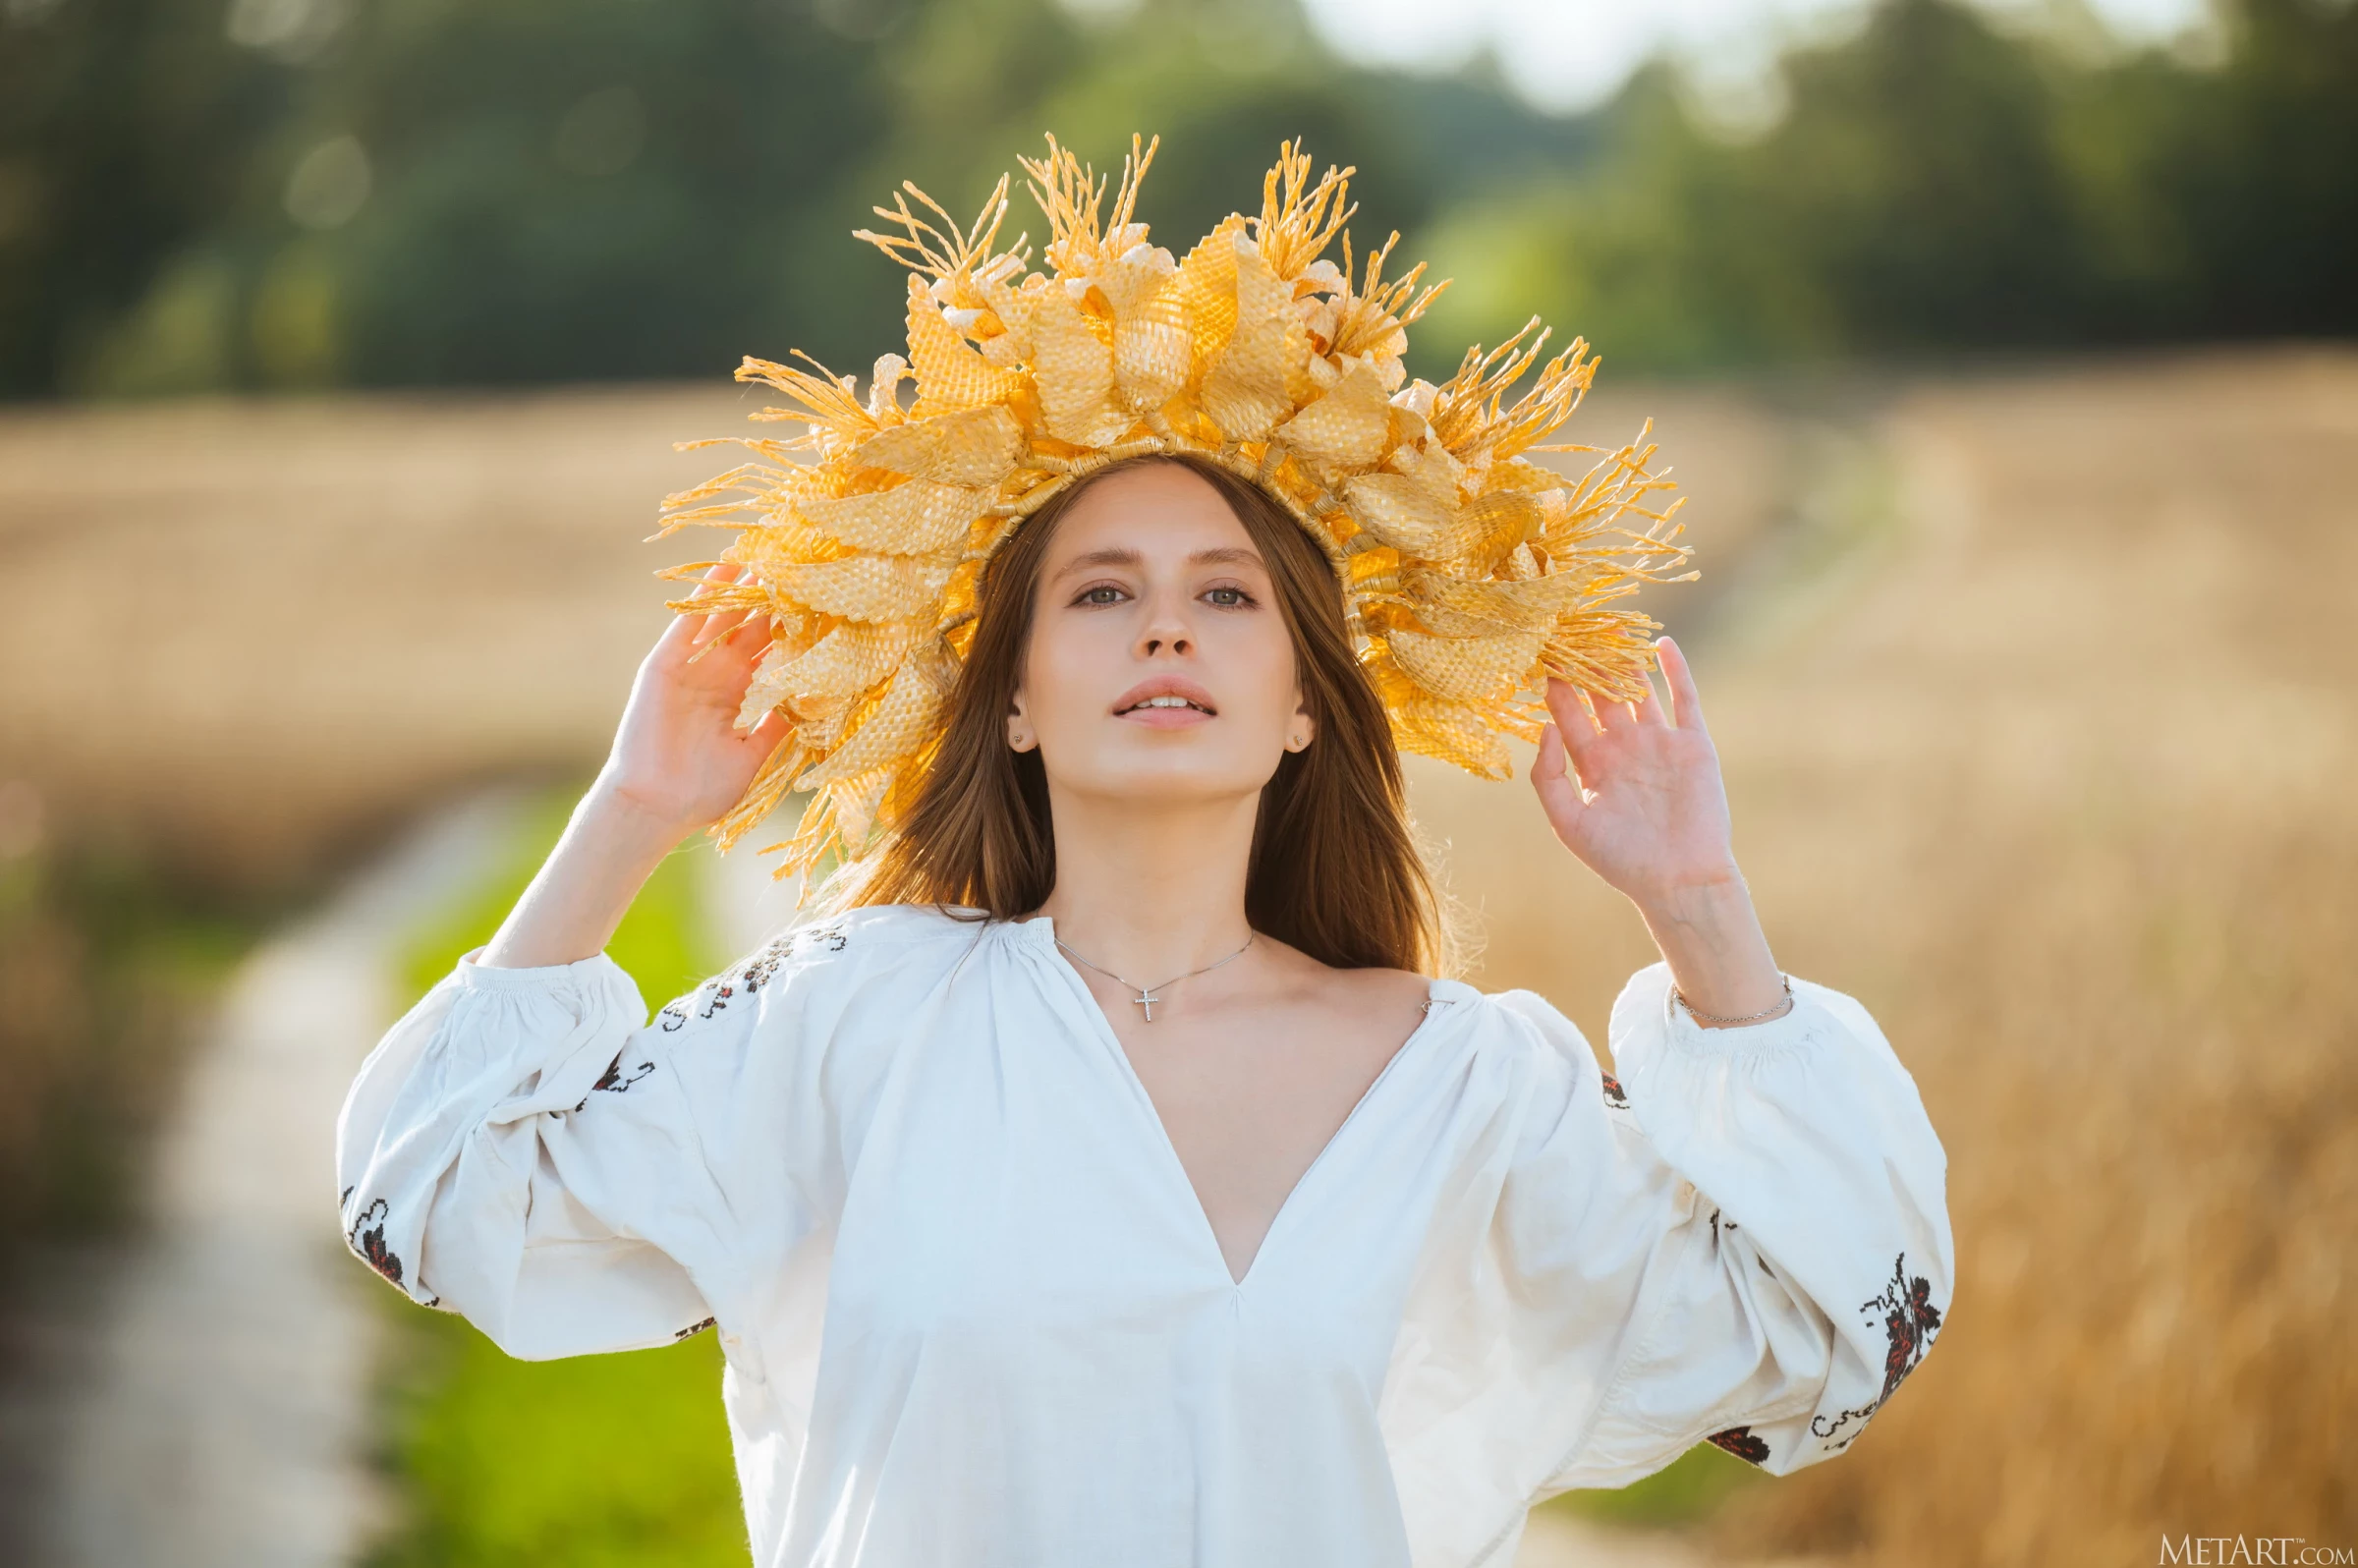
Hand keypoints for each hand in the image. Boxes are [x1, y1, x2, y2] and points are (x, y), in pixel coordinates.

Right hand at [477, 568, 783, 969]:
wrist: (657, 806)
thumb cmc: (705, 790)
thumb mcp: (755, 754)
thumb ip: (781, 724)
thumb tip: (820, 701)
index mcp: (745, 698)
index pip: (775, 654)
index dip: (797, 630)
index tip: (826, 603)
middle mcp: (721, 676)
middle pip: (754, 628)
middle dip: (776, 600)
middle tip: (804, 564)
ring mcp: (693, 667)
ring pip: (723, 617)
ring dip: (743, 587)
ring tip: (767, 552)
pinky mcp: (666, 662)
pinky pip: (689, 622)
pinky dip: (705, 594)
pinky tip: (724, 568)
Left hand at [1531, 636, 1733, 903]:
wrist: (1678, 879)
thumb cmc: (1620, 859)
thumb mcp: (1568, 822)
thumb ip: (1549, 776)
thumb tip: (1544, 727)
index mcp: (1591, 765)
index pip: (1568, 715)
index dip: (1556, 686)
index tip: (1541, 654)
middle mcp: (1623, 748)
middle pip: (1601, 695)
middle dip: (1588, 665)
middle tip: (1573, 628)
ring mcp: (1658, 743)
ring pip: (1640, 691)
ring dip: (1626, 662)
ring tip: (1612, 627)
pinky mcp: (1693, 744)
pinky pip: (1684, 699)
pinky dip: (1676, 671)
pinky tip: (1663, 644)